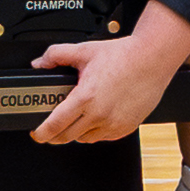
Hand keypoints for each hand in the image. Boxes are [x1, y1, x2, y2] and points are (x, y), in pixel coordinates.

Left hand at [29, 5, 189, 142]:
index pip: (55, 125)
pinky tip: (96, 118)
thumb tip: (40, 63)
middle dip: (55, 135)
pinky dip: (96, 131)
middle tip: (51, 129)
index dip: (41, 133)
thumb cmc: (124, 55)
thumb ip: (57, 55)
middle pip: (67, 137)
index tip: (37, 134)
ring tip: (76, 119)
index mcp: (86, 97)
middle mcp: (99, 114)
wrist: (153, 58)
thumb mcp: (85, 51)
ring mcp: (114, 124)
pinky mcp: (126, 127)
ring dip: (76, 133)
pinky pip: (103, 137)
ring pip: (85, 139)